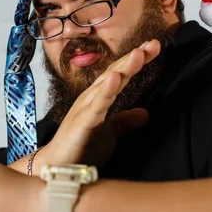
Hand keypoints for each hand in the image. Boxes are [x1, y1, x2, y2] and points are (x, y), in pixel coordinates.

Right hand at [42, 39, 160, 166]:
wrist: (57, 167)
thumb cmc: (81, 148)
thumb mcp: (111, 134)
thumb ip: (126, 122)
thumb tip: (146, 113)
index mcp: (100, 99)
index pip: (120, 74)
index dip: (137, 61)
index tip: (154, 47)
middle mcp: (92, 98)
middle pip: (115, 72)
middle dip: (134, 58)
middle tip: (152, 44)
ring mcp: (85, 108)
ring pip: (106, 84)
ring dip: (123, 68)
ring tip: (138, 54)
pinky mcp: (81, 122)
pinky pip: (96, 105)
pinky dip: (105, 91)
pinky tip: (114, 79)